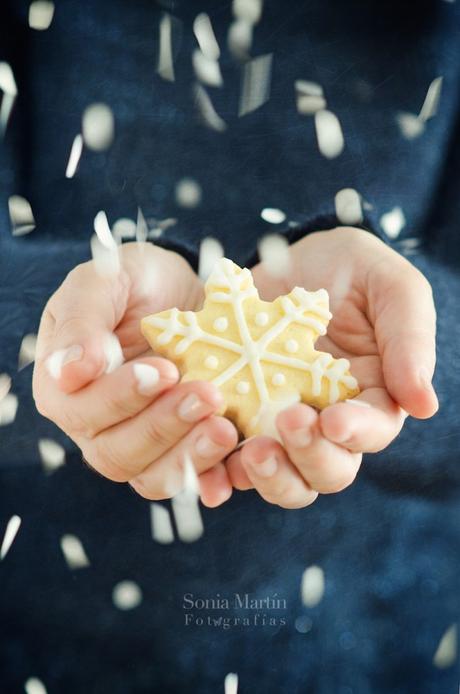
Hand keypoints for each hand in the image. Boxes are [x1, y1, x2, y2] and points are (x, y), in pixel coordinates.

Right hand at [33, 242, 237, 505]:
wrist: (183, 293)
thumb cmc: (134, 282)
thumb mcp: (103, 281)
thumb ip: (82, 320)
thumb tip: (70, 372)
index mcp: (67, 388)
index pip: (84, 410)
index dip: (122, 397)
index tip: (164, 369)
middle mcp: (98, 426)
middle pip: (119, 453)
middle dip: (165, 426)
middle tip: (209, 394)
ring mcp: (141, 443)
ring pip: (154, 476)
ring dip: (190, 457)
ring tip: (226, 428)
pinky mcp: (182, 448)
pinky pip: (192, 478)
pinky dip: (213, 477)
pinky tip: (234, 469)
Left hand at [227, 227, 437, 507]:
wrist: (288, 256)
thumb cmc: (350, 269)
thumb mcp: (391, 288)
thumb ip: (410, 340)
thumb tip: (424, 405)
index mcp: (371, 398)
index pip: (372, 431)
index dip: (356, 433)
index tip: (334, 418)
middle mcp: (327, 423)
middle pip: (327, 470)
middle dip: (310, 457)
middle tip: (288, 421)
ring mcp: (279, 425)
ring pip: (281, 477)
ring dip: (267, 475)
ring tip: (249, 449)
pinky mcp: (238, 416)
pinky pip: (227, 456)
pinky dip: (218, 466)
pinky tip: (208, 453)